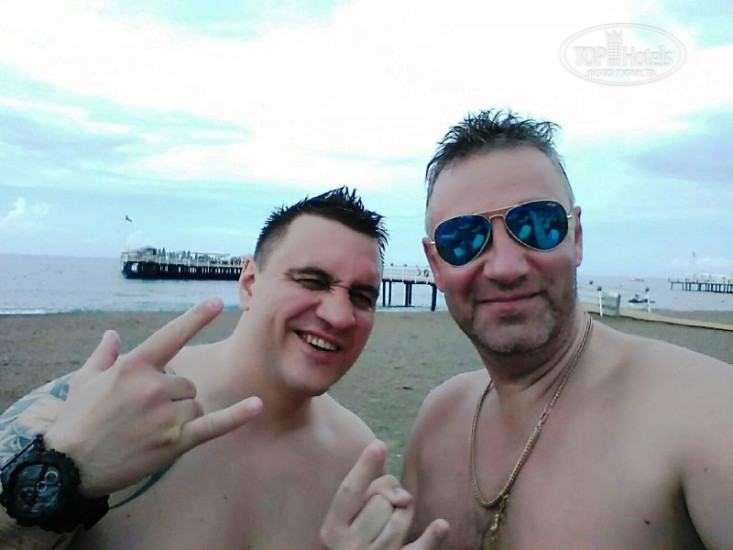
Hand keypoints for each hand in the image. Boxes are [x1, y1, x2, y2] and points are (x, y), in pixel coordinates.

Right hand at [43, 297, 262, 496]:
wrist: (67, 467)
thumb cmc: (75, 420)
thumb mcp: (84, 380)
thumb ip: (104, 355)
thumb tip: (112, 334)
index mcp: (134, 366)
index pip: (171, 336)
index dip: (195, 317)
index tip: (216, 301)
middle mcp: (154, 386)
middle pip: (186, 383)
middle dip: (173, 396)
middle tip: (145, 414)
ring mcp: (166, 414)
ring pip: (195, 404)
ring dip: (183, 414)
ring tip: (152, 430)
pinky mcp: (175, 441)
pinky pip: (214, 425)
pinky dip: (236, 416)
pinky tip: (257, 405)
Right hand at [320, 440, 448, 548]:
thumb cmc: (355, 541)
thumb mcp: (348, 519)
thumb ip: (365, 492)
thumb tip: (395, 482)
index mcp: (331, 530)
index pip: (349, 492)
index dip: (364, 467)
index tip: (379, 445)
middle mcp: (349, 547)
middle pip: (380, 502)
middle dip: (389, 498)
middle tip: (386, 509)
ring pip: (399, 520)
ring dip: (405, 514)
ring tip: (398, 519)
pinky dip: (431, 537)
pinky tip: (441, 525)